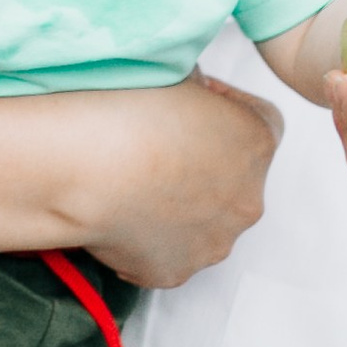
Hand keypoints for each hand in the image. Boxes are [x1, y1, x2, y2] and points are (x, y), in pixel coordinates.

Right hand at [86, 73, 282, 288]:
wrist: (85, 166)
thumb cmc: (126, 113)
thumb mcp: (179, 74)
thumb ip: (200, 90)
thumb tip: (193, 94)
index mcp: (257, 143)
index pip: (261, 122)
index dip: (224, 109)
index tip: (193, 105)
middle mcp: (247, 200)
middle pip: (235, 179)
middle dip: (204, 166)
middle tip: (158, 149)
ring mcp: (213, 243)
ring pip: (204, 222)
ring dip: (180, 206)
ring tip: (135, 184)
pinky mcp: (175, 271)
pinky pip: (168, 252)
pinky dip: (148, 237)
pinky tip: (122, 212)